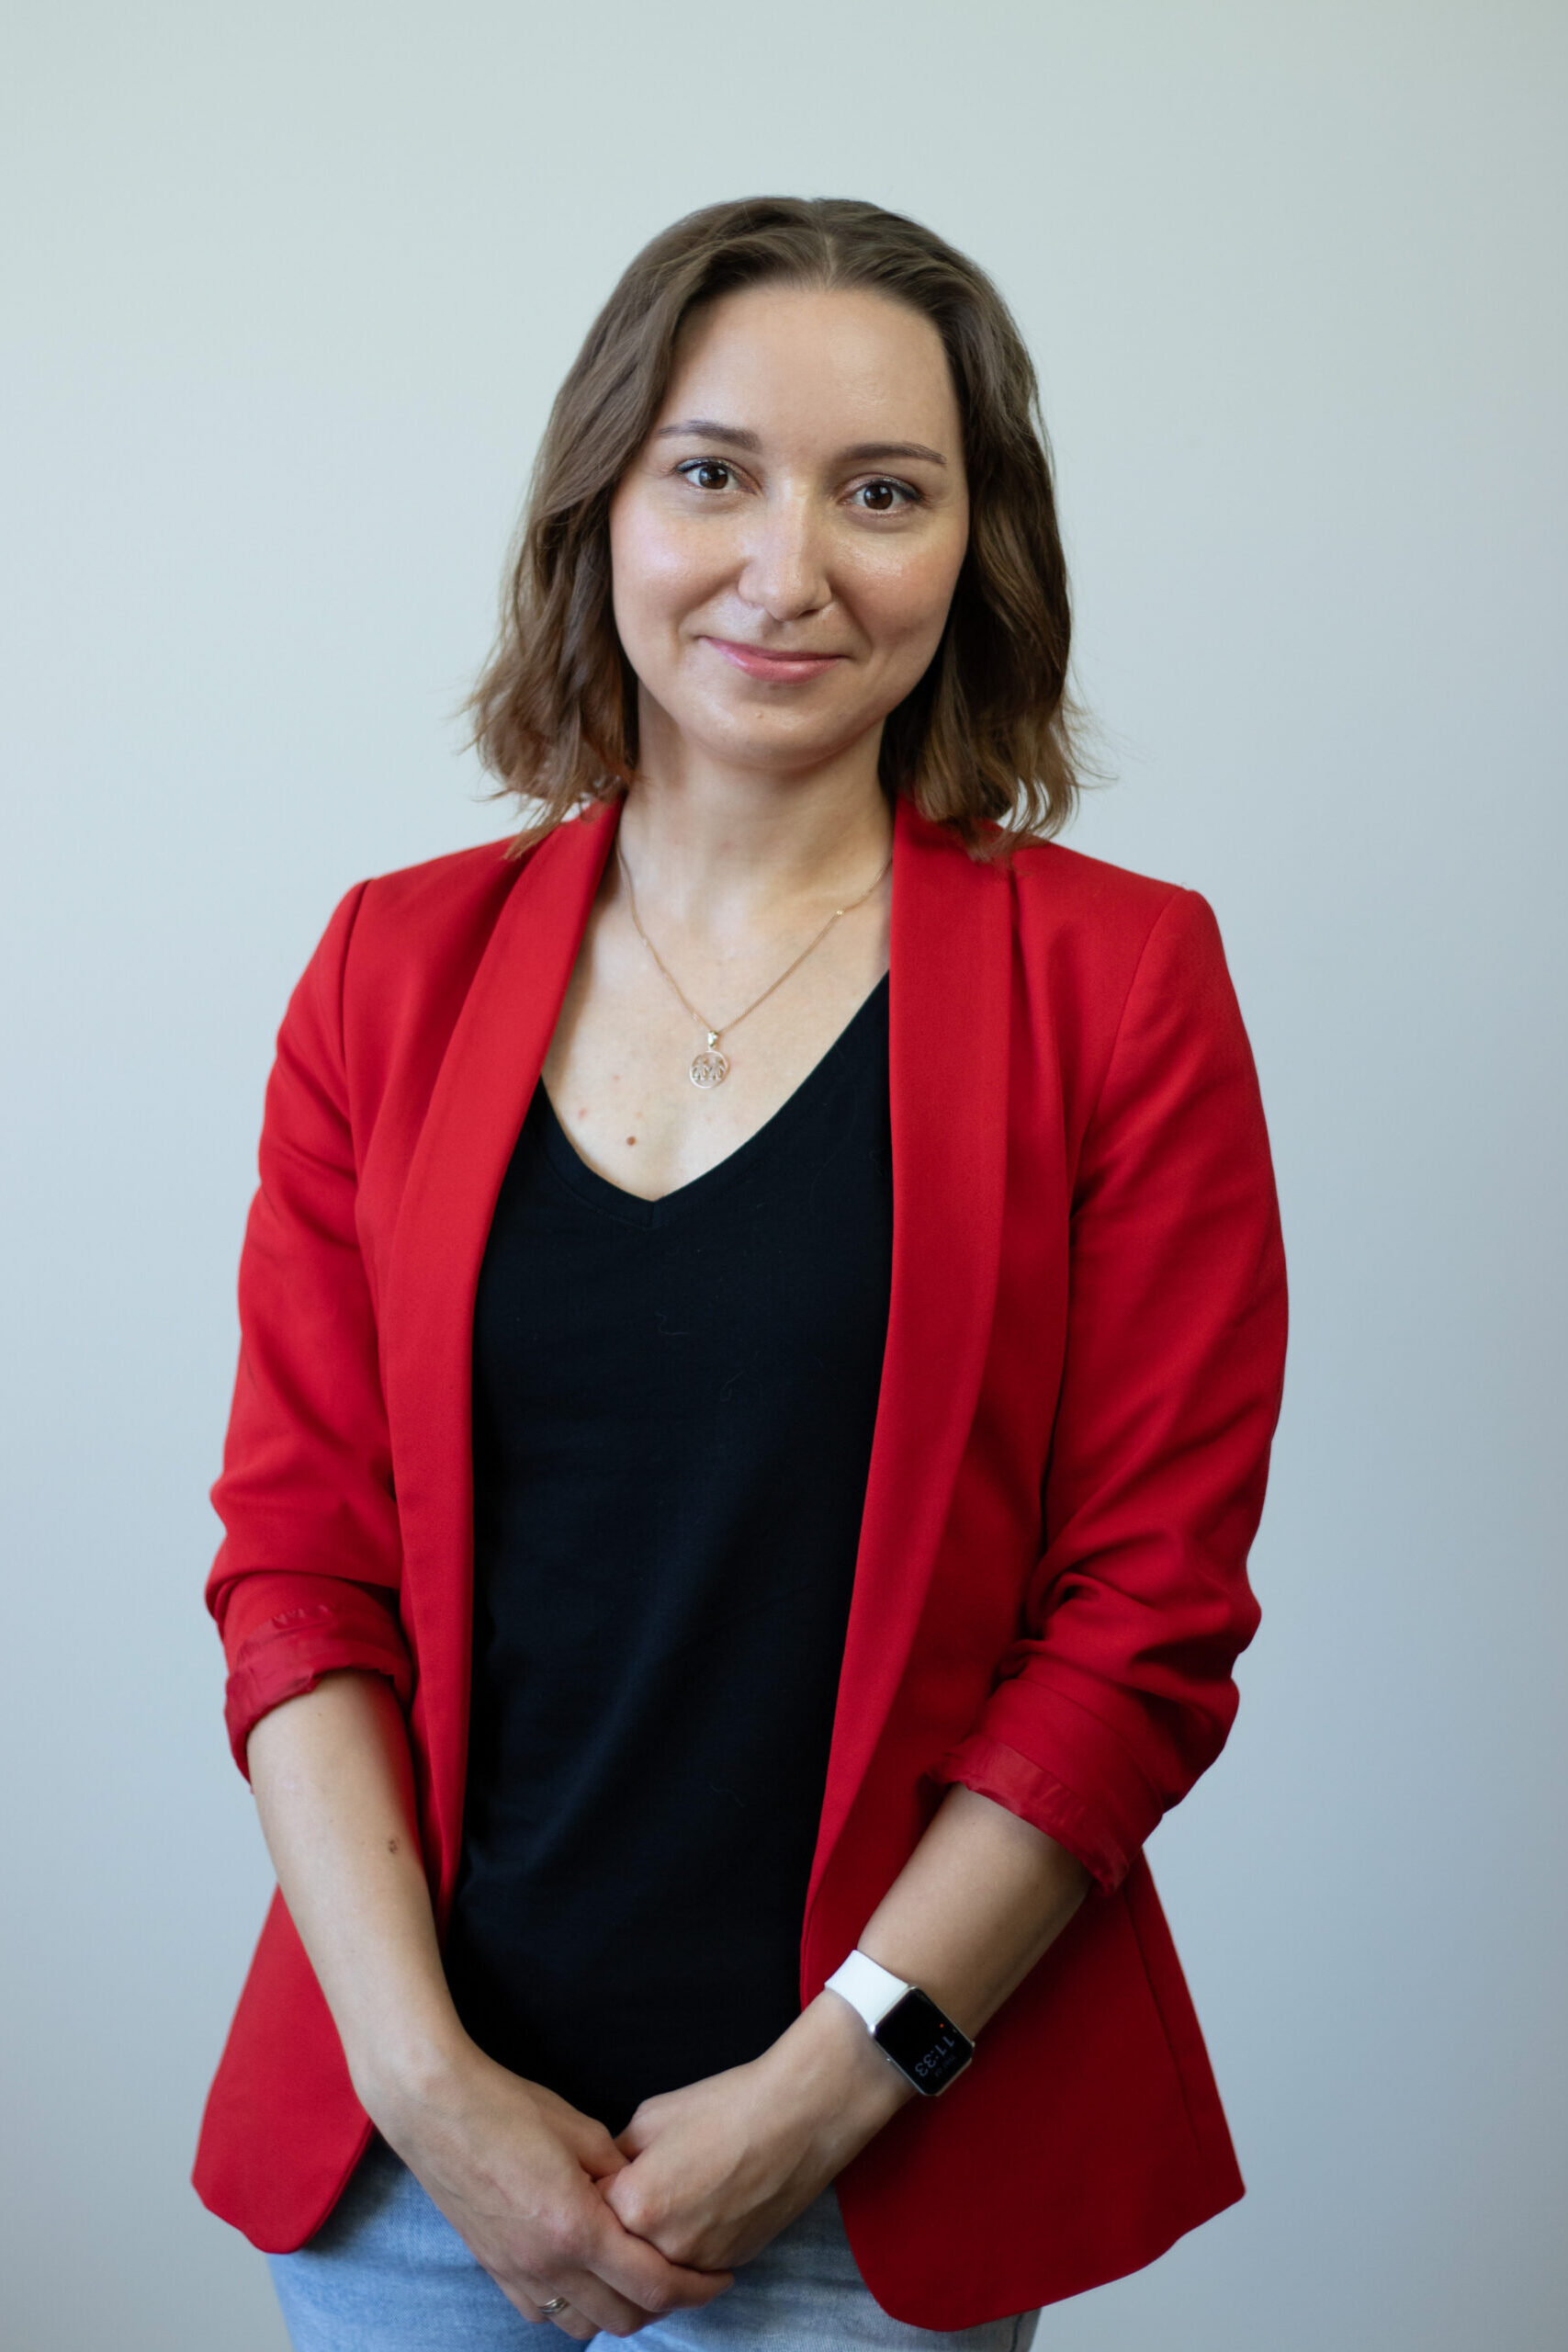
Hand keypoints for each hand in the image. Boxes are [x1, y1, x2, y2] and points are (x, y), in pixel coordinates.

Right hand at [367, 2040, 733, 2338]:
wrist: (436, 2110)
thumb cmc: (509, 2108)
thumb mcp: (580, 2130)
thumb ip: (619, 2172)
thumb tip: (642, 2194)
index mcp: (577, 2228)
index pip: (653, 2285)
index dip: (695, 2288)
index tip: (719, 2277)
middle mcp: (548, 2265)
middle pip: (624, 2318)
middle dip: (664, 2306)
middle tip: (686, 2278)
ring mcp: (517, 2273)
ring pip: (583, 2325)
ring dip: (619, 2312)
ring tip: (639, 2279)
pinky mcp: (494, 2269)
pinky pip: (545, 2314)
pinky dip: (576, 2308)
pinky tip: (586, 2279)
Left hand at [603, 1993, 909, 2273]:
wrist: (797, 2119)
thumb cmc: (725, 2106)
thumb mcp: (652, 2116)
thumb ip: (619, 2156)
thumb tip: (605, 2176)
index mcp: (635, 2204)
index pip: (590, 2214)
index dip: (597, 2191)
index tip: (607, 2175)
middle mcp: (662, 2246)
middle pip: (619, 2249)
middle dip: (620, 2224)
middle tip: (638, 2189)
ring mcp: (698, 2262)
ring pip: (654, 2266)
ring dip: (651, 2243)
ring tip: (672, 2197)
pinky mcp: (729, 2265)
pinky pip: (689, 2267)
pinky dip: (685, 2248)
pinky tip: (700, 2209)